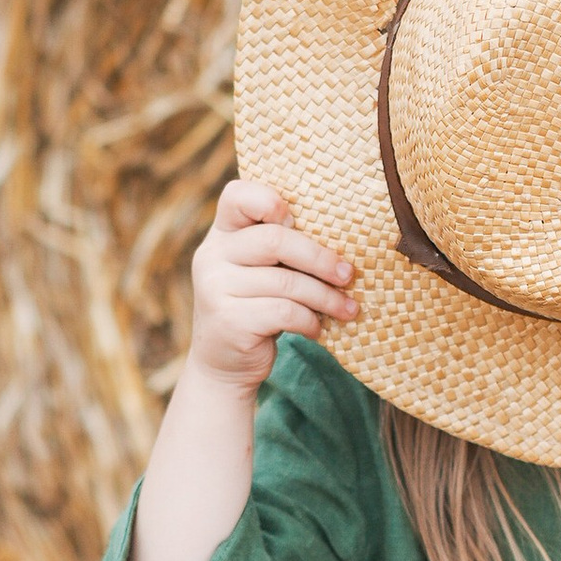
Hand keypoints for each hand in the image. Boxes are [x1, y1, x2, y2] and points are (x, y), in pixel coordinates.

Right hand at [187, 179, 354, 397]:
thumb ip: (280, 250)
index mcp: (222, 234)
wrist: (223, 365)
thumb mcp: (260, 272)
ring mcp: (216, 288)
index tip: (299, 222)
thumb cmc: (255, 308)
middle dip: (320, 258)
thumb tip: (345, 240)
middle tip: (348, 275)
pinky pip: (284, 311)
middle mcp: (212, 255)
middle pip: (276, 240)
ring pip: (287, 281)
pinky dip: (310, 320)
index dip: (271, 201)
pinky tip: (317, 329)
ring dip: (325, 297)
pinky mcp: (229, 320)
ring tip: (347, 309)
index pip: (237, 195)